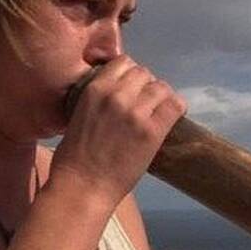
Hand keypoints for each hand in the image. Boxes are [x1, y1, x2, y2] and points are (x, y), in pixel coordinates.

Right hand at [51, 55, 185, 207]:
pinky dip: (176, 107)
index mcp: (95, 89)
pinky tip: (172, 116)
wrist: (83, 186)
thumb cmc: (73, 158)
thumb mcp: (78, 115)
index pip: (123, 63)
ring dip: (161, 96)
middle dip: (146, 85)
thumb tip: (115, 94)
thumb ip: (97, 100)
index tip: (131, 88)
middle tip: (145, 103)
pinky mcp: (152, 130)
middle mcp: (117, 94)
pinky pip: (175, 106)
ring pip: (161, 87)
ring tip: (158, 111)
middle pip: (144, 73)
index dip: (130, 74)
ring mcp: (136, 112)